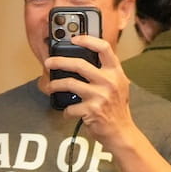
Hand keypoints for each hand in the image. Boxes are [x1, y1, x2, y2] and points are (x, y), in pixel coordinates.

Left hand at [46, 34, 139, 151]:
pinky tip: (67, 112)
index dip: (87, 40)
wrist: (121, 132)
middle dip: (60, 62)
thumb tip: (82, 60)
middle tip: (49, 62)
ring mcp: (100, 95)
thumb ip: (105, 72)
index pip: (104, 48)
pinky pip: (70, 107)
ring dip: (55, 85)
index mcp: (116, 72)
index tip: (74, 39)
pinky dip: (66, 111)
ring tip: (50, 87)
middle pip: (79, 64)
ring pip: (70, 83)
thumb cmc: (117, 109)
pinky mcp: (91, 110)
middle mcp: (108, 81)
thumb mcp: (118, 85)